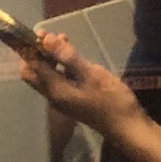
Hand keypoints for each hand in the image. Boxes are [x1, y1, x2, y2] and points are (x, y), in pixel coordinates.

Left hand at [21, 32, 160, 161]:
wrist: (129, 128)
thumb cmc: (113, 101)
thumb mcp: (92, 75)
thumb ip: (68, 57)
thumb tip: (45, 39)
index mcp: (55, 90)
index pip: (31, 66)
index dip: (32, 48)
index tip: (42, 32)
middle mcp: (53, 96)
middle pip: (34, 72)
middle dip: (39, 52)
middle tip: (53, 37)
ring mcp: (63, 100)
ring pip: (46, 75)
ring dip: (50, 58)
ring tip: (65, 41)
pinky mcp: (73, 101)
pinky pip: (58, 81)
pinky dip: (60, 67)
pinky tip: (74, 59)